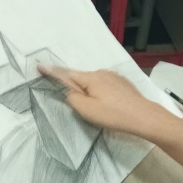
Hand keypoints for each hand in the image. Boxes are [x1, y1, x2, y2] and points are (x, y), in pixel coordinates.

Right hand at [38, 66, 166, 136]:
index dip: (52, 72)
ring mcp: (113, 77)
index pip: (66, 74)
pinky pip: (104, 85)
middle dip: (75, 88)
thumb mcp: (87, 110)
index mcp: (90, 78)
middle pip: (80, 78)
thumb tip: (70, 93)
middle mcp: (101, 73)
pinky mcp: (122, 83)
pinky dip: (101, 92)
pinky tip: (108, 104)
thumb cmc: (114, 115)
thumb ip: (73, 99)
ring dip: (89, 92)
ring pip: (93, 83)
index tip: (39, 66)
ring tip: (98, 109)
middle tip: (80, 105)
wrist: (143, 116)